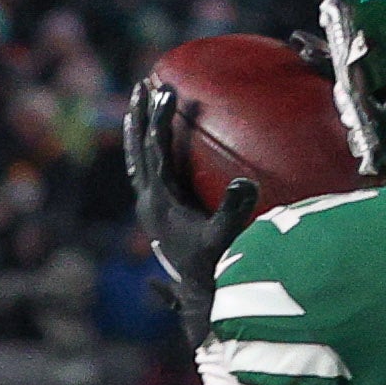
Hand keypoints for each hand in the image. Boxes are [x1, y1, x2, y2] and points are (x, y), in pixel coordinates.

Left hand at [123, 76, 259, 351]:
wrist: (204, 299)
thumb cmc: (218, 269)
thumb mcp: (225, 239)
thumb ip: (234, 212)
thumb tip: (246, 182)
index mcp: (160, 203)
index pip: (156, 152)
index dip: (162, 120)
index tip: (168, 91)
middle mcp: (149, 203)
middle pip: (138, 150)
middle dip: (141, 116)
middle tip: (143, 85)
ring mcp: (151, 209)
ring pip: (138, 161)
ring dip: (139, 131)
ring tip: (141, 104)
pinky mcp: (159, 214)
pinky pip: (149, 174)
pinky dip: (150, 152)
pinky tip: (158, 142)